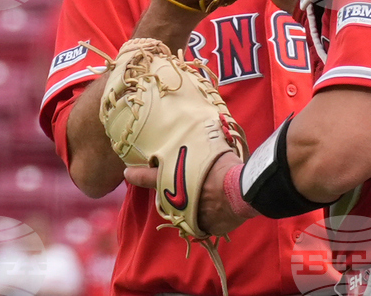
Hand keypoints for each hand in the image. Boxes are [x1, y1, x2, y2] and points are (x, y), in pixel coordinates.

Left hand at [123, 152, 246, 236]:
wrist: (243, 191)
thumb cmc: (227, 168)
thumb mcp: (211, 153)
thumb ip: (200, 154)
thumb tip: (202, 142)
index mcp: (177, 179)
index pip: (149, 176)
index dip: (137, 175)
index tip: (127, 173)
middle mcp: (178, 200)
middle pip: (171, 199)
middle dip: (180, 193)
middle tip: (196, 185)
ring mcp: (190, 216)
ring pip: (188, 212)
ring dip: (198, 206)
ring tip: (216, 196)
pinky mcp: (205, 228)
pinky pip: (206, 223)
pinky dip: (213, 216)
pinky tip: (225, 206)